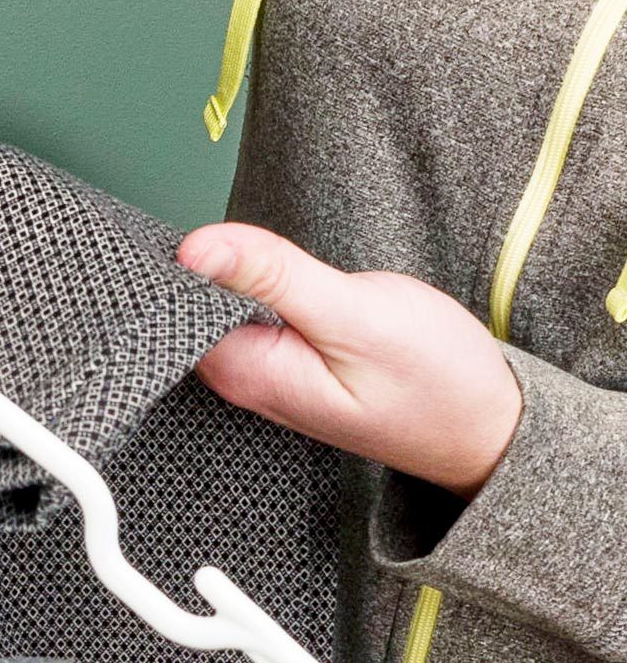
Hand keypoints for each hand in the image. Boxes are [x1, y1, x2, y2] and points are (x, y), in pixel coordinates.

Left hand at [178, 223, 521, 498]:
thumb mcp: (354, 313)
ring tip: (272, 260)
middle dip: (210, 263)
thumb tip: (194, 247)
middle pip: (190, 305)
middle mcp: (240, 381)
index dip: (187, 257)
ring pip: (221, 307)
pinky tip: (284, 280)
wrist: (489, 428)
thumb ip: (272, 276)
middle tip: (256, 245)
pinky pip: (249, 317)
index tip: (213, 234)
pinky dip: (261, 290)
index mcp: (242, 373)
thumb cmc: (435, 381)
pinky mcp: (284, 365)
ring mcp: (261, 375)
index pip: (173, 304)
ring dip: (240, 274)